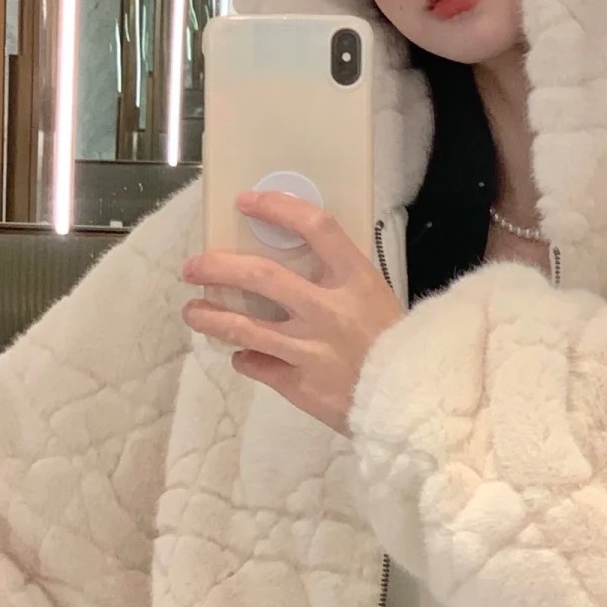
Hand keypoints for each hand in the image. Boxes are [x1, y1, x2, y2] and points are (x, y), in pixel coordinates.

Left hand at [182, 191, 404, 434]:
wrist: (413, 404)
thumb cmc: (399, 347)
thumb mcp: (378, 299)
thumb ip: (341, 281)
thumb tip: (297, 264)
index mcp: (355, 281)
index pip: (315, 228)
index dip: (278, 208)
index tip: (247, 202)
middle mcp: (328, 310)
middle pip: (261, 276)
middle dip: (219, 266)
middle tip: (194, 266)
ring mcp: (309, 350)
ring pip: (243, 328)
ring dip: (211, 317)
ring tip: (193, 312)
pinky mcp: (299, 385)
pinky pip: (257, 366)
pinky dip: (245, 359)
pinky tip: (240, 355)